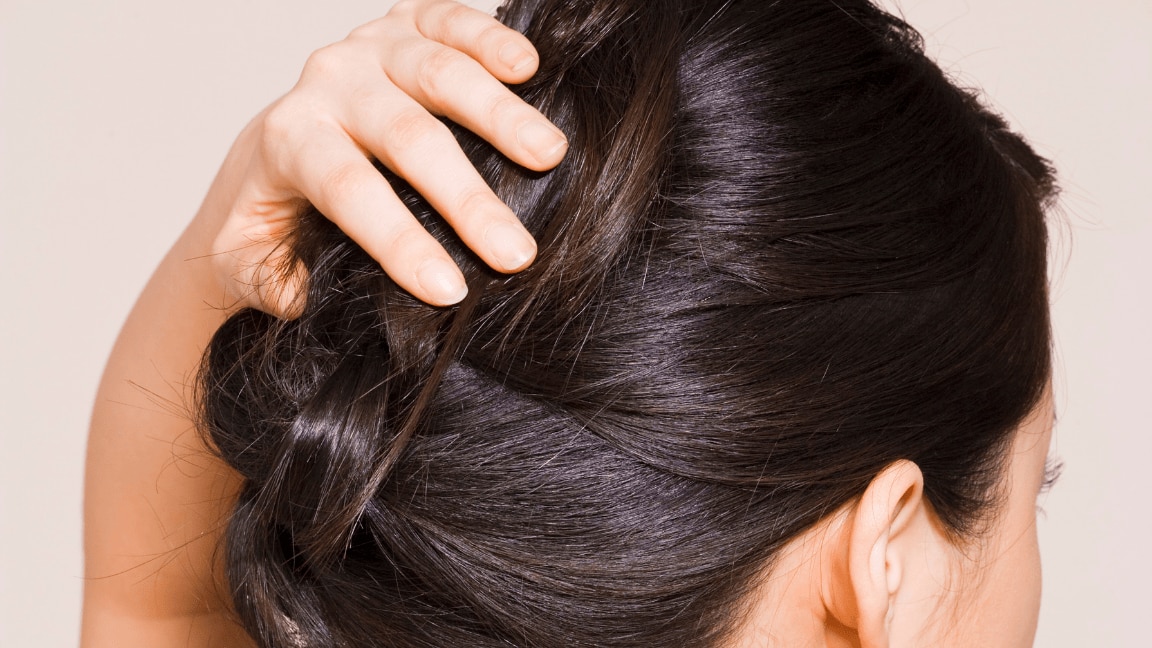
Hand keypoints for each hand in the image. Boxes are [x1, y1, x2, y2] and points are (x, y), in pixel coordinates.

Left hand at [205, 0, 567, 312]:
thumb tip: (326, 300)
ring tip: (550, 154)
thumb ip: (280, 284)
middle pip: (406, 135)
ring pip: (438, 72)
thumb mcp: (252, 259)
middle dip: (467, 199)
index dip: (400, 241)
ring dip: (499, 115)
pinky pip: (448, 20)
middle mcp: (327, 83)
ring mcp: (369, 48)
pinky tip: (528, 65)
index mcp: (289, 140)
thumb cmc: (274, 208)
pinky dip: (489, 36)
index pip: (350, 190)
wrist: (276, 140)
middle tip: (517, 253)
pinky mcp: (405, 26)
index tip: (450, 291)